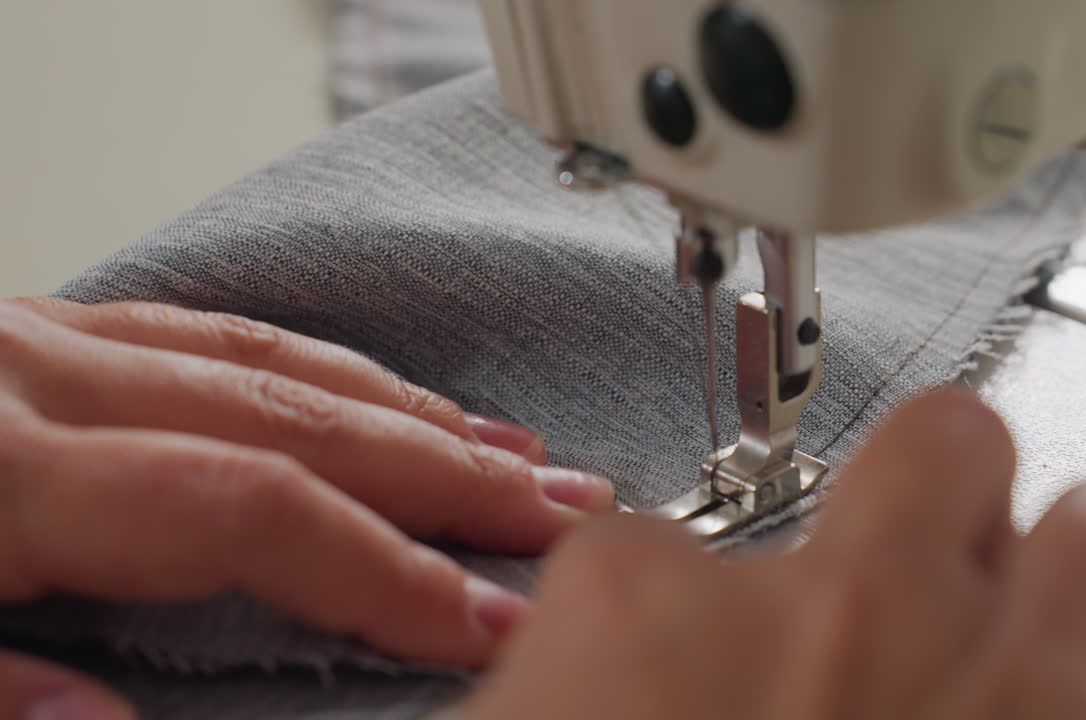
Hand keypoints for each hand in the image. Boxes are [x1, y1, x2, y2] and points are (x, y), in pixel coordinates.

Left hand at [0, 298, 614, 716]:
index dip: (385, 566)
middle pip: (294, 416)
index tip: (487, 620)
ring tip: (508, 448)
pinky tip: (376, 390)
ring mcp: (37, 338)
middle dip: (445, 470)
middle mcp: (32, 378)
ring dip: (404, 407)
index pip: (250, 508)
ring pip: (268, 358)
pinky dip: (319, 363)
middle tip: (560, 508)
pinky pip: (212, 328)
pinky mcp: (35, 330)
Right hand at [466, 388, 1085, 719]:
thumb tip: (640, 700)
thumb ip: (592, 698)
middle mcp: (848, 618)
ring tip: (1044, 629)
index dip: (674, 609)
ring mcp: (1007, 694)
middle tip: (912, 571)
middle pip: (942, 445)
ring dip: (1082, 567)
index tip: (694, 658)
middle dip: (933, 485)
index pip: (666, 546)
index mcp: (655, 611)